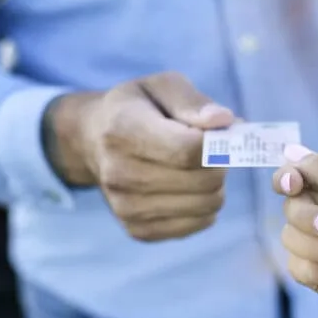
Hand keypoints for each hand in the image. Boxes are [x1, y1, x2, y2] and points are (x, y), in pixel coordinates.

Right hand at [44, 72, 234, 241]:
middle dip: (219, 163)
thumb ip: (193, 102)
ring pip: (207, 205)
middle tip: (209, 150)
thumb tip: (223, 121)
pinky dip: (204, 206)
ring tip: (195, 167)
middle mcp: (119, 173)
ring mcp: (126, 207)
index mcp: (123, 130)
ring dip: (214, 185)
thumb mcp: (162, 87)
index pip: (188, 149)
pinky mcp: (138, 230)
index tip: (222, 134)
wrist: (93, 141)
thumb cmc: (138, 108)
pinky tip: (187, 188)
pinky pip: (199, 224)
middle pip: (203, 181)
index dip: (218, 143)